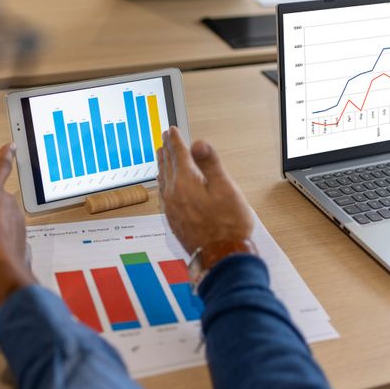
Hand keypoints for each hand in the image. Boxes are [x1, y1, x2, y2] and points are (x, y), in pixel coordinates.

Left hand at [157, 127, 253, 256]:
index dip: (176, 140)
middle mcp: (174, 195)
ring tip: (161, 155)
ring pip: (163, 180)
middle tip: (164, 137)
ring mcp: (172, 209)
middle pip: (168, 166)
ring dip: (162, 164)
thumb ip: (210, 164)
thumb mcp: (226, 189)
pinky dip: (163, 182)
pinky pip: (163, 194)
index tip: (172, 130)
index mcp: (186, 184)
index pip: (178, 155)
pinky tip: (164, 185)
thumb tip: (198, 143)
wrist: (221, 258)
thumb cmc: (228, 226)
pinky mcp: (173, 220)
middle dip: (167, 149)